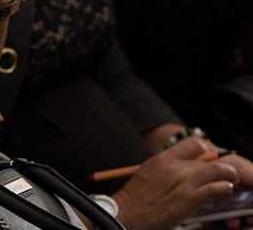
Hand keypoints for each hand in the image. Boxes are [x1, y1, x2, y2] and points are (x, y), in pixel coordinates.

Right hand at [114, 138, 249, 229]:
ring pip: (217, 170)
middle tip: (225, 172)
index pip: (194, 143)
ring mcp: (183, 182)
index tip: (210, 159)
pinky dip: (224, 188)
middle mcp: (174, 167)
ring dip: (228, 174)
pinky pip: (216, 188)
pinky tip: (224, 190)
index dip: (208, 151)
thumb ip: (168, 166)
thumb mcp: (149, 172)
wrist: (127, 213)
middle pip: (209, 158)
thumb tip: (186, 167)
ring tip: (229, 180)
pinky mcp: (189, 199)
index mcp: (162, 158)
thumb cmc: (137, 198)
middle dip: (221, 165)